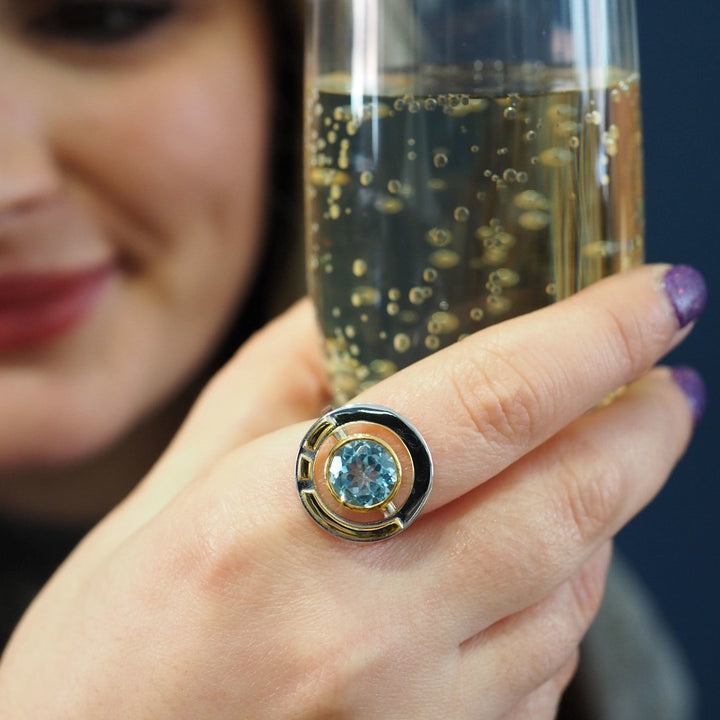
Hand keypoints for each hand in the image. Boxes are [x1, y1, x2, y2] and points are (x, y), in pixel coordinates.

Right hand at [0, 264, 703, 718]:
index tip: (660, 296)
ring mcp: (411, 716)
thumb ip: (273, 387)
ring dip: (601, 515)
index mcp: (273, 521)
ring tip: (589, 467)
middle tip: (668, 382)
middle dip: (646, 425)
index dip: (594, 334)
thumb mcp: (169, 494)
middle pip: (568, 499)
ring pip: (569, 592)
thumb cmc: (104, 653)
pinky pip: (543, 674)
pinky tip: (527, 575)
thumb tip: (355, 308)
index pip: (486, 399)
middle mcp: (360, 625)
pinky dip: (555, 602)